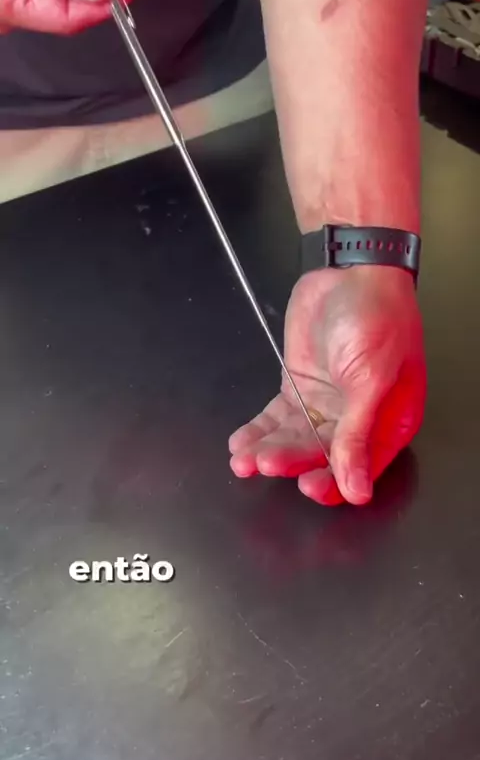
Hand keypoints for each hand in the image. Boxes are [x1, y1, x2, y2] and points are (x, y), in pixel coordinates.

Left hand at [229, 264, 425, 505]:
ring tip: (243, 459)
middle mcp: (357, 419)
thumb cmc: (377, 318)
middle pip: (322, 456)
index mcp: (389, 422)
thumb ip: (359, 435)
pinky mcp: (300, 387)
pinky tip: (241, 442)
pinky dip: (260, 431)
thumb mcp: (372, 379)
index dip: (335, 482)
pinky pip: (278, 418)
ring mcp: (326, 403)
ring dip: (270, 451)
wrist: (350, 270)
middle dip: (293, 462)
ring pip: (295, 439)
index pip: (360, 467)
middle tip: (265, 463)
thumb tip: (358, 489)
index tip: (307, 487)